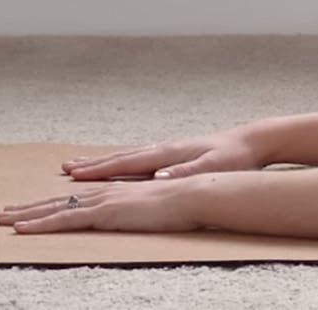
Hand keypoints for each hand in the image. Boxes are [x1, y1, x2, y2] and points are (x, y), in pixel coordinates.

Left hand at [0, 177, 210, 233]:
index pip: (75, 201)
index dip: (50, 205)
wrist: (195, 195)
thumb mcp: (155, 210)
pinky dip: (41, 224)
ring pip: (55, 209)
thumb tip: (132, 221)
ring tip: (2, 219)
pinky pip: (65, 220)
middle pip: (58, 202)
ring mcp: (102, 201)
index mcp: (115, 193)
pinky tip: (22, 229)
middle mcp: (104, 193)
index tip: (29, 209)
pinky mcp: (104, 213)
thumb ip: (139, 213)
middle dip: (28, 207)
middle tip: (2, 213)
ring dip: (27, 214)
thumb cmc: (183, 205)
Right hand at [61, 129, 267, 182]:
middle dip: (89, 166)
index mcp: (168, 153)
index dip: (98, 170)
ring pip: (124, 157)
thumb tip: (158, 178)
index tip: (73, 175)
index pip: (126, 163)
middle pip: (118, 158)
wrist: (252, 141)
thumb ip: (186, 173)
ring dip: (99, 162)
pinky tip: (114, 165)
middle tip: (66, 167)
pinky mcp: (172, 155)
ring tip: (76, 166)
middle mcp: (162, 149)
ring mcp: (166, 150)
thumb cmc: (235, 157)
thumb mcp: (214, 167)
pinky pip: (136, 159)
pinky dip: (117, 162)